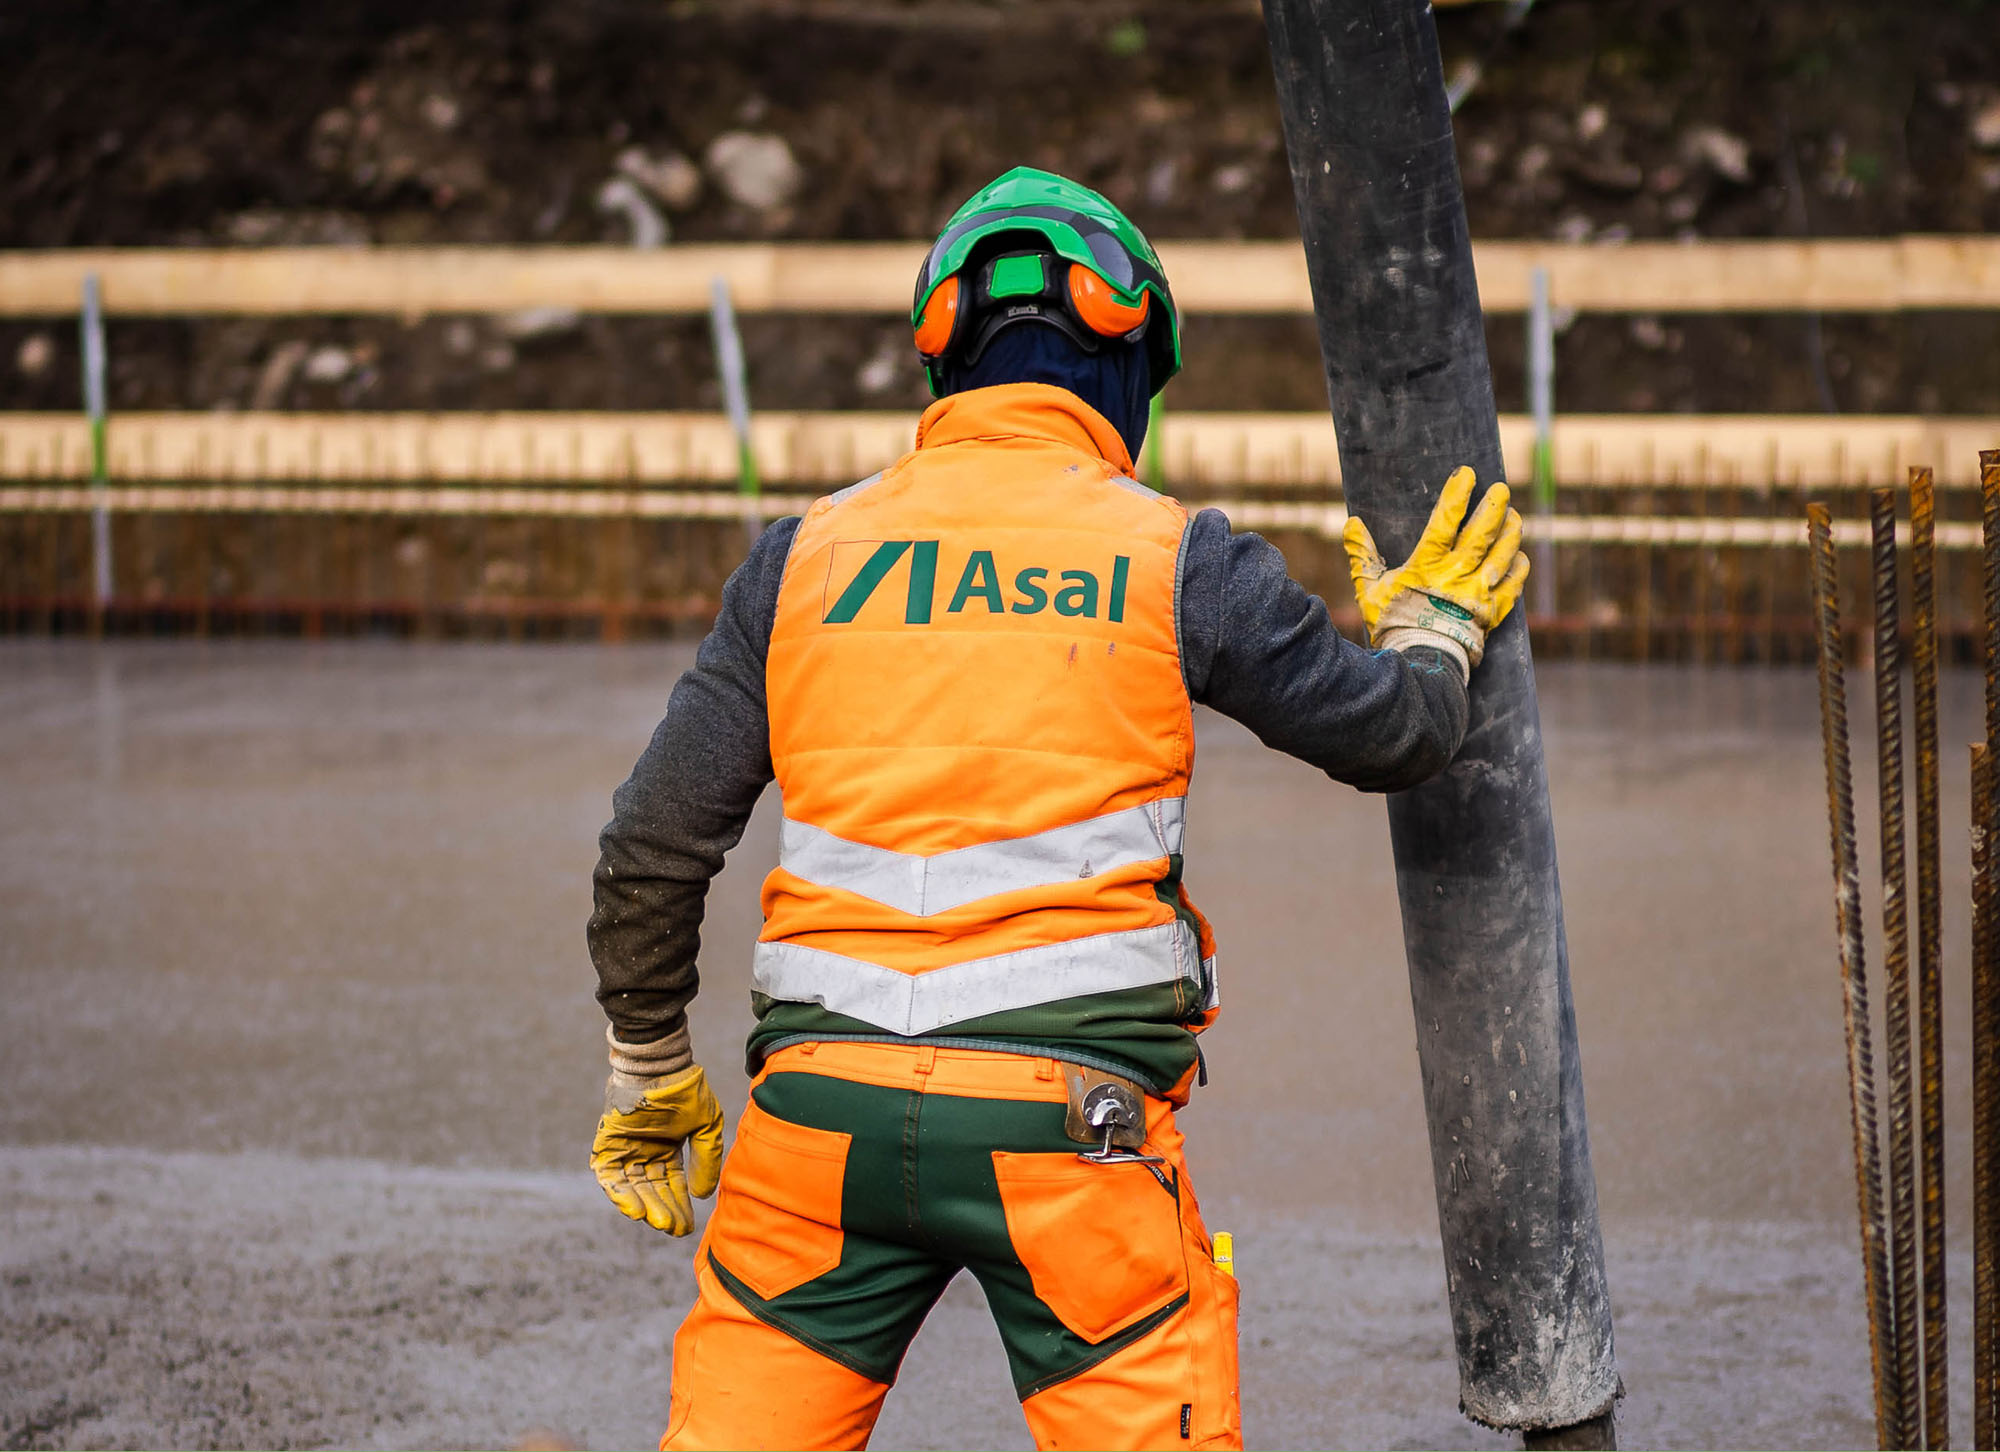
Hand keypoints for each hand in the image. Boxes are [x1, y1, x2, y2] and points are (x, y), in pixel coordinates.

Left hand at [591, 1064, 725, 1235]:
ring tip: (656, 1221)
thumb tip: (702, 1196)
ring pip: (631, 1186)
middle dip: (663, 1209)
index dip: (679, 1205)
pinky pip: (608, 1174)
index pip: (672, 1184)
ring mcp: (624, 1148)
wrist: (659, 1065)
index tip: (686, 1228)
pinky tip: (634, 1209)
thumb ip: (706, 1159)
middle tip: (673, 1229)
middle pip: (651, 1189)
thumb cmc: (685, 1090)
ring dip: (642, 1205)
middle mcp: (644, 1151)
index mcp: (667, 1148)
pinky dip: (618, 1193)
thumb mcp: (706, 1127)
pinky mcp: (607, 1143)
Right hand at [1342, 464, 1528, 672]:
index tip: (1467, 474)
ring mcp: (1477, 594)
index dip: (1457, 495)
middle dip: (1494, 507)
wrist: (1418, 663)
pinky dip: (1518, 569)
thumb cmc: (1392, 625)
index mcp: (1427, 566)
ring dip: (1511, 533)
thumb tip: (1351, 524)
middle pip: (1482, 534)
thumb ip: (1362, 556)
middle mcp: (1457, 576)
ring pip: (1502, 555)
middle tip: (1501, 489)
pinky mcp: (1491, 613)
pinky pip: (1512, 586)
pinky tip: (1519, 556)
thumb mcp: (1369, 590)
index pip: (1445, 521)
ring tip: (1514, 515)